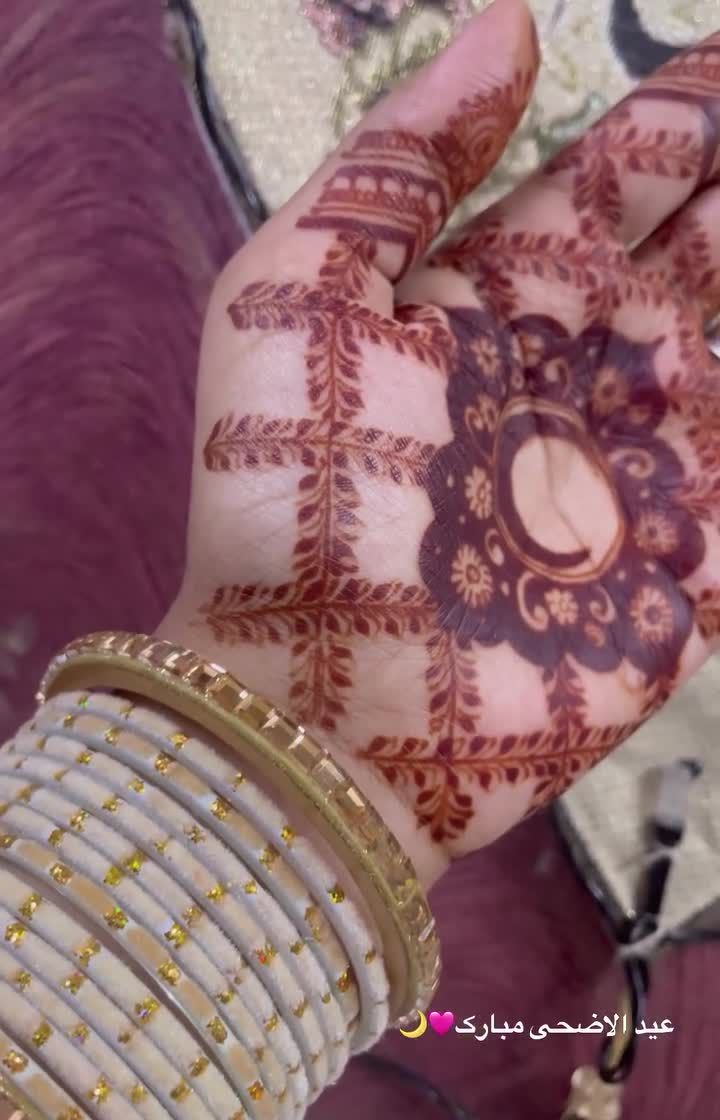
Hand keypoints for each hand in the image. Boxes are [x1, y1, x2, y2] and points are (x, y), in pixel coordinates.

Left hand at [160, 0, 719, 879]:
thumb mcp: (297, 298)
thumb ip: (396, 169)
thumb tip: (505, 25)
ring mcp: (632, 477)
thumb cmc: (295, 494)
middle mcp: (569, 381)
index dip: (671, 122)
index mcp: (485, 309)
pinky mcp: (682, 576)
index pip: (602, 189)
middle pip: (684, 263)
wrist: (318, 691)